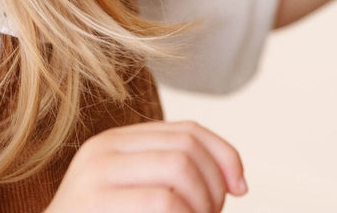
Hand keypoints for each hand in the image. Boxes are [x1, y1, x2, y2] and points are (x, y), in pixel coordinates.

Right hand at [44, 119, 247, 212]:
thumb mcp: (133, 195)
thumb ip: (166, 175)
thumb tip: (236, 178)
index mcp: (117, 142)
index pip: (188, 131)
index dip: (225, 155)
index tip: (240, 189)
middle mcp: (105, 150)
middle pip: (187, 149)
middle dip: (214, 188)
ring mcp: (96, 176)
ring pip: (179, 171)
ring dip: (201, 207)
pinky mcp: (96, 202)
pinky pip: (162, 202)